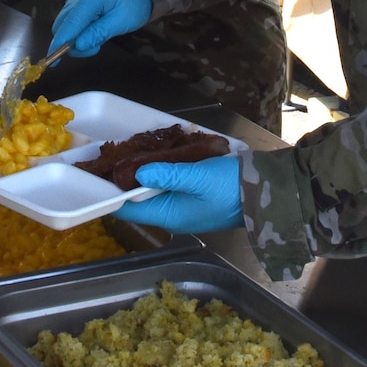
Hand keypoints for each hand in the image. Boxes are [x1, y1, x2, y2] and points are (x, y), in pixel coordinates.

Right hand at [50, 0, 152, 56]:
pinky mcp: (79, 1)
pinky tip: (96, 29)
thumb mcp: (124, 18)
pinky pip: (72, 19)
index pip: (69, 26)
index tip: (52, 62)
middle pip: (61, 26)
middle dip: (71, 43)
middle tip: (96, 48)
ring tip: (101, 37)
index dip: (59, 45)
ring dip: (77, 37)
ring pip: (65, 24)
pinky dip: (79, 30)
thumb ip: (100, 32)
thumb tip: (78, 46)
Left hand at [114, 156, 243, 233]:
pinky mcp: (195, 198)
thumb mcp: (197, 176)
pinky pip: (170, 187)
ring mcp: (185, 208)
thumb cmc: (230, 186)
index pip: (129, 209)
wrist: (266, 192)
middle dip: (128, 179)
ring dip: (146, 174)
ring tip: (135, 150)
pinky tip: (161, 155)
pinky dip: (163, 173)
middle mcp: (173, 215)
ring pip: (155, 191)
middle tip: (118, 153)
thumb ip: (166, 175)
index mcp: (169, 216)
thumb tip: (138, 174)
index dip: (112, 192)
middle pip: (140, 199)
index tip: (101, 171)